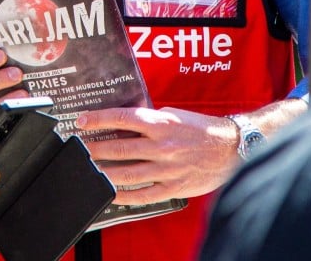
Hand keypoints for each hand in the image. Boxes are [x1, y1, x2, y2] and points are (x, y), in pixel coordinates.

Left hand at [75, 106, 240, 202]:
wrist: (230, 148)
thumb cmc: (200, 129)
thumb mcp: (173, 115)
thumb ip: (150, 120)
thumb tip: (125, 123)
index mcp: (161, 123)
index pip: (122, 118)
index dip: (99, 119)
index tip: (82, 121)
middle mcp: (162, 146)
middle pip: (120, 148)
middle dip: (96, 148)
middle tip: (81, 148)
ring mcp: (167, 168)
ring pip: (128, 173)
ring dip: (105, 171)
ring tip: (91, 169)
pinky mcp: (173, 187)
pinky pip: (144, 194)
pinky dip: (125, 195)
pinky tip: (112, 193)